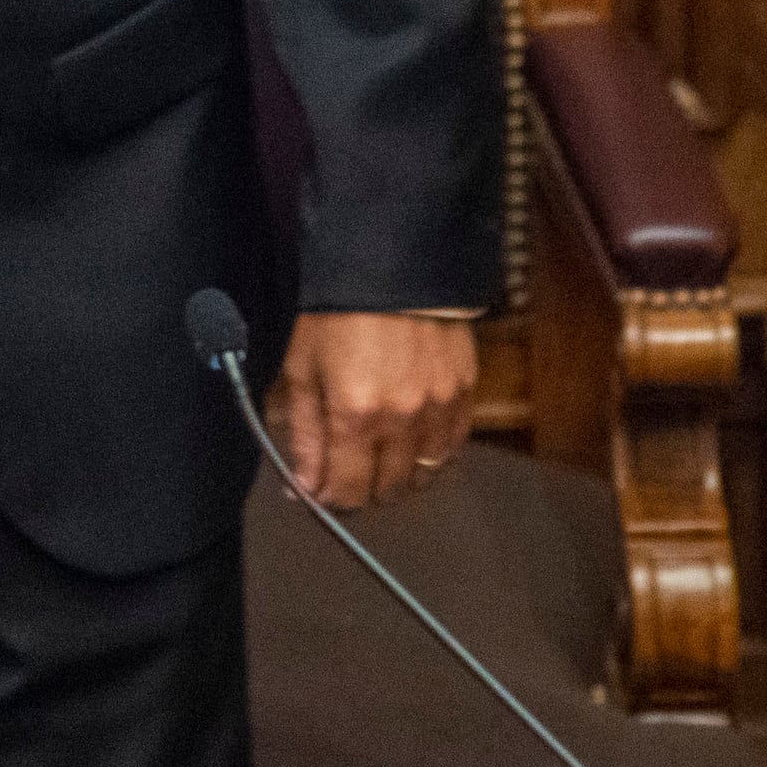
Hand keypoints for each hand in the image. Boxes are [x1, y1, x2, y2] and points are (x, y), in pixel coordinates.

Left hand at [266, 311, 477, 509]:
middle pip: (388, 488)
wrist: (391, 265)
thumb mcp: (302, 369)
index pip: (348, 490)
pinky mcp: (464, 392)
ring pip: (424, 473)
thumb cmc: (335, 313)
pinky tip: (414, 448)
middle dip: (362, 491)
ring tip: (378, 463)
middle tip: (345, 475)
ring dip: (399, 478)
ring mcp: (439, 407)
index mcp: (355, 416)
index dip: (331, 501)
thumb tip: (302, 486)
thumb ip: (305, 433)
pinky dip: (432, 457)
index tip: (319, 494)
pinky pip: (453, 446)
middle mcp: (403, 420)